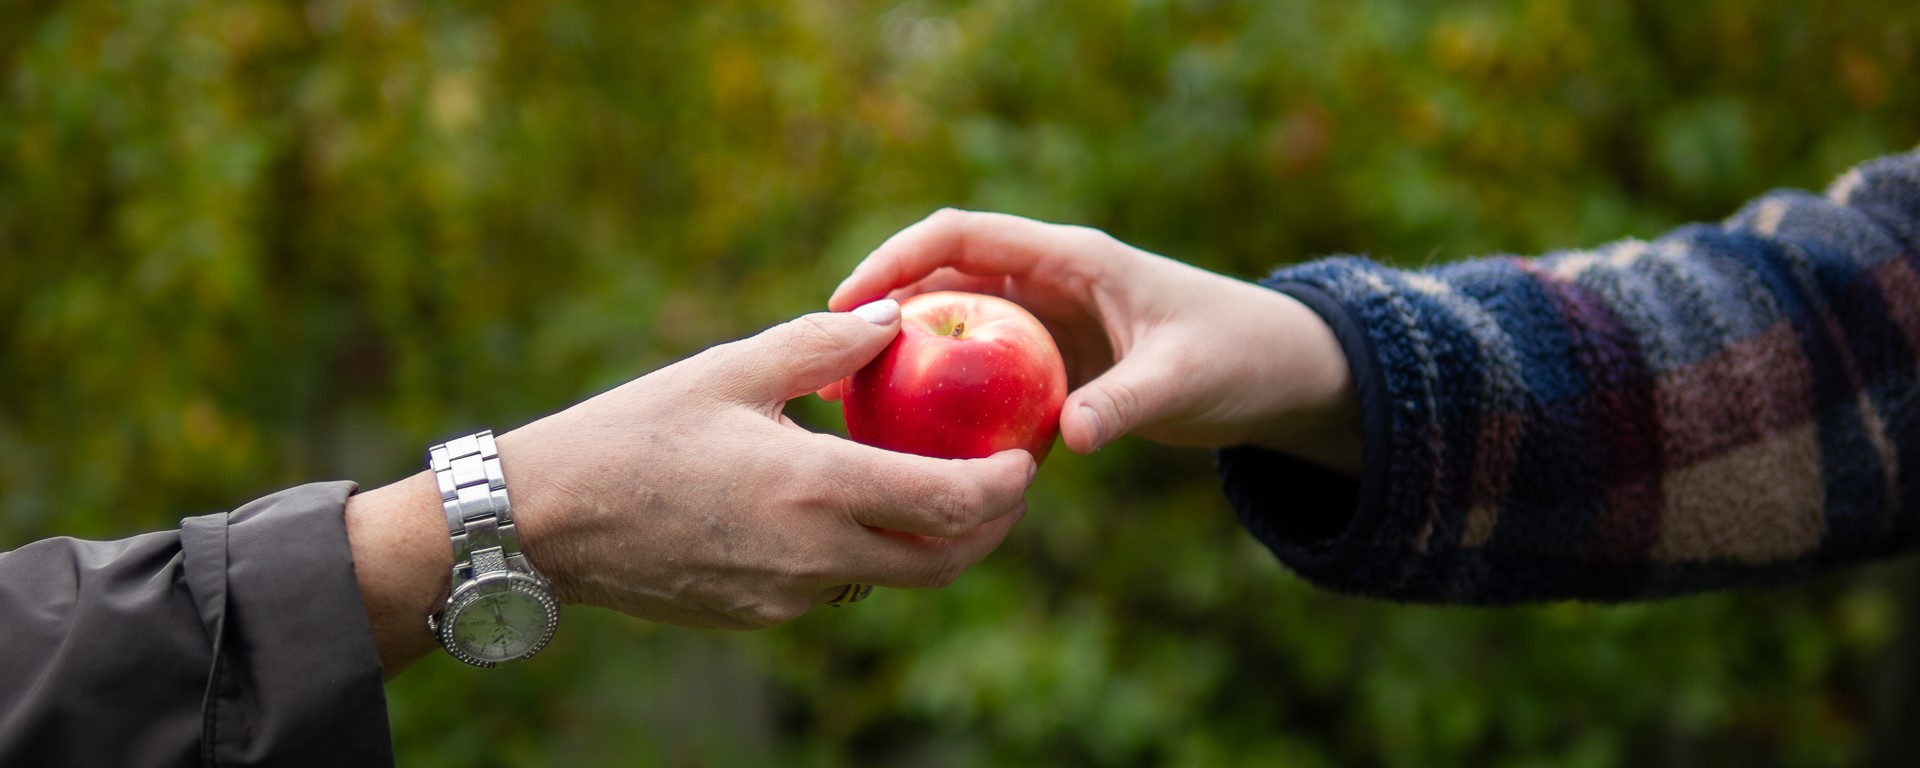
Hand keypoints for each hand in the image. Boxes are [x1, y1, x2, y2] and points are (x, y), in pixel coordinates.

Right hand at [347, 302, 1035, 675]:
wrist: (548, 522)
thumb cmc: (635, 432)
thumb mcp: (731, 370)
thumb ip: (823, 345)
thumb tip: (895, 319)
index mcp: (814, 489)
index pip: (951, 503)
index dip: (1005, 487)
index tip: (1024, 459)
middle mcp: (813, 556)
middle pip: (942, 561)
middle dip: (989, 527)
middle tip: (1004, 483)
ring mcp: (788, 597)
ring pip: (892, 576)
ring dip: (930, 541)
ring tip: (937, 486)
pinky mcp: (761, 616)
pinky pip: (839, 584)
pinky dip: (868, 550)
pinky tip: (852, 506)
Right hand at [826, 209, 1359, 471]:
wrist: (1279, 372)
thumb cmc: (1238, 357)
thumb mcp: (1182, 380)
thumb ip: (1125, 404)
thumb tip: (1067, 440)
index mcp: (1069, 257)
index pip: (960, 236)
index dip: (895, 259)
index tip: (845, 303)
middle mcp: (1047, 279)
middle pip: (940, 278)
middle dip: (880, 312)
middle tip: (826, 366)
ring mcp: (1046, 319)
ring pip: (954, 325)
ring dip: (905, 356)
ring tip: (849, 403)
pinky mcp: (1052, 359)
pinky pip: (980, 369)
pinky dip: (943, 392)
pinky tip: (909, 437)